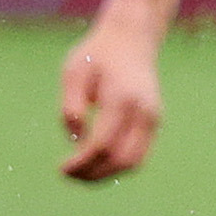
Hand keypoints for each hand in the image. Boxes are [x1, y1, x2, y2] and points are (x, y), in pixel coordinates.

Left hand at [58, 19, 164, 179]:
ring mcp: (153, 118)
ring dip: (105, 175)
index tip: (61, 168)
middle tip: (68, 174)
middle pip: (121, 159)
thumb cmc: (96, 56)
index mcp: (121, 98)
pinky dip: (117, 167)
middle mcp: (143, 111)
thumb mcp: (73, 72)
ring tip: (80, 174)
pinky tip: (95, 165)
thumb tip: (75, 140)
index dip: (81, 163)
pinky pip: (139, 156)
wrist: (130, 40)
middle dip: (93, 174)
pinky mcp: (154, 123)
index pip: (102, 143)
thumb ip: (71, 105)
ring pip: (133, 163)